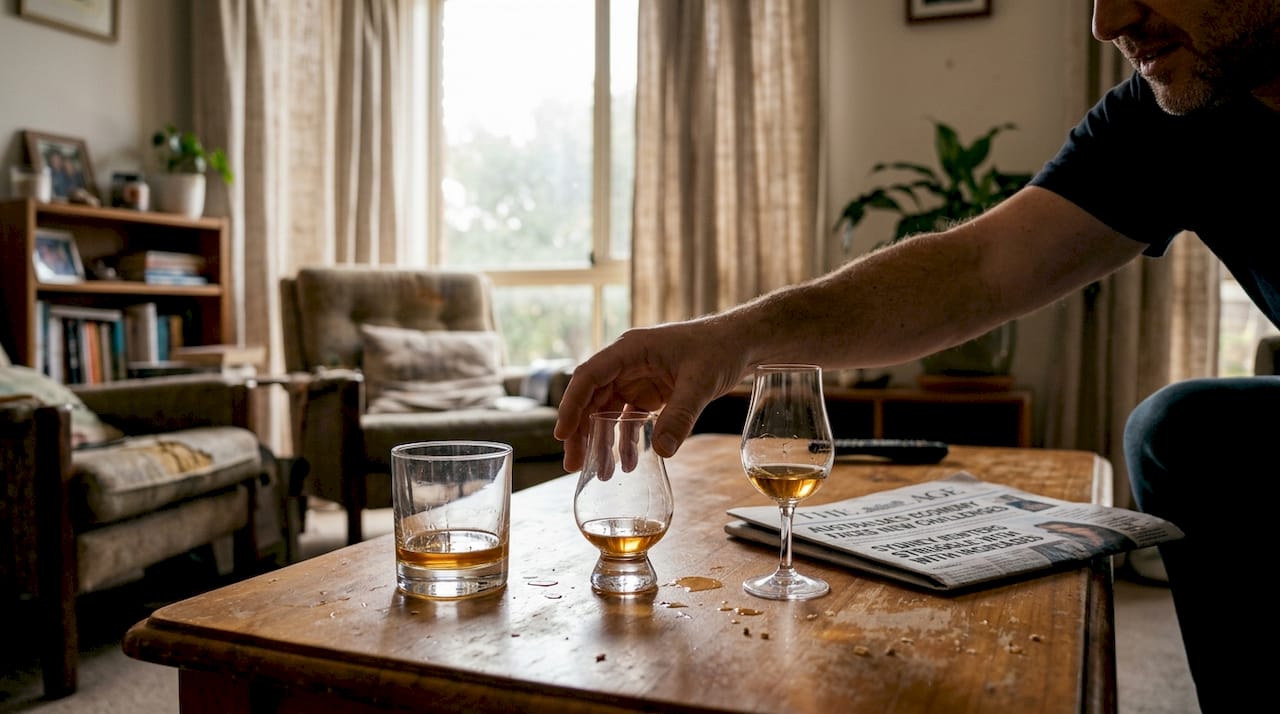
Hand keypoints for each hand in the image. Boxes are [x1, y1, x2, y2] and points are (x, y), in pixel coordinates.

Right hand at [555, 320, 748, 471]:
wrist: (741, 343)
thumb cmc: (719, 348)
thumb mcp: (700, 382)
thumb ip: (681, 415)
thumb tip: (662, 451)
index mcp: (630, 349)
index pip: (589, 376)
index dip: (572, 405)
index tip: (562, 435)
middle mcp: (627, 363)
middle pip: (592, 398)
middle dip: (581, 432)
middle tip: (574, 464)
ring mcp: (637, 378)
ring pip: (607, 411)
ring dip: (601, 440)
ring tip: (599, 472)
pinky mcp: (650, 392)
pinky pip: (629, 418)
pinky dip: (626, 440)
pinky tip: (628, 464)